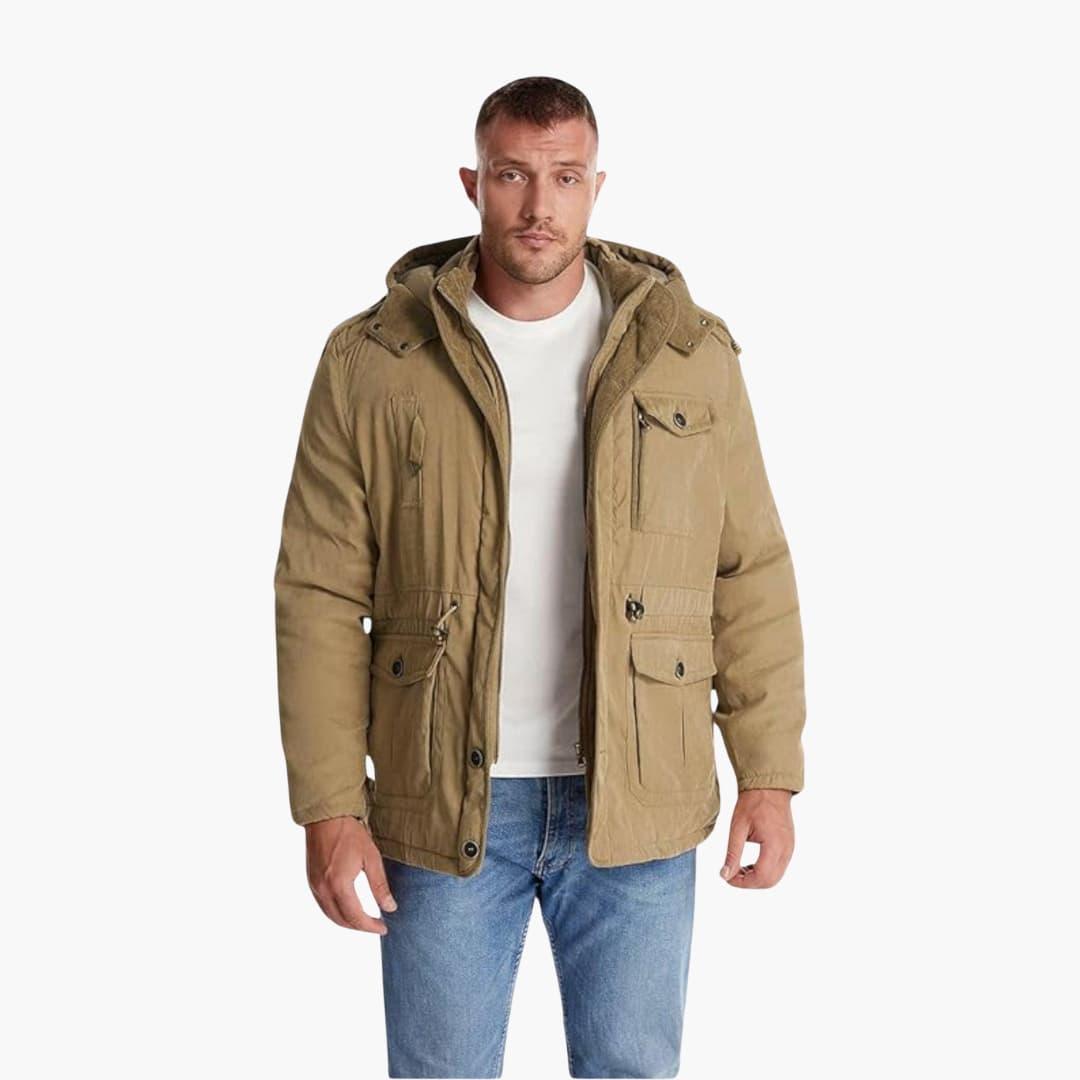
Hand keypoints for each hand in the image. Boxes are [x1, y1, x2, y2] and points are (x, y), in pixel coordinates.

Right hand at [305, 815, 397, 932]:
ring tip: (365, 920)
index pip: (356, 917)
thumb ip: (380, 885)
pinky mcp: (311, 881)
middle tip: (377, 925)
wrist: (325, 817)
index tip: (384, 928)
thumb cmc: (349, 833)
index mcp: (339, 885)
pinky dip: (336, 913)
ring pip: (330, 916)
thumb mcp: (371, 857)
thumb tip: (390, 908)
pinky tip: (348, 908)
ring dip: (347, 922)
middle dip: (360, 927)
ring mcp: (314, 886)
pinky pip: (323, 906)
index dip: (371, 926)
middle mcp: (323, 890)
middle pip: (342, 921)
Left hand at [720, 788, 794, 887]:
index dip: (742, 882)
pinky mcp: (789, 846)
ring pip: (775, 877)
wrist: (769, 787)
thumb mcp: (737, 827)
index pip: (761, 877)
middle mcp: (786, 850)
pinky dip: (764, 871)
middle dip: (749, 883)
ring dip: (757, 878)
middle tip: (731, 874)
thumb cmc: (752, 803)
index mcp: (775, 845)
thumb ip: (732, 854)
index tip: (727, 877)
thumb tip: (724, 875)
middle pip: (770, 881)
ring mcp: (790, 849)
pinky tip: (750, 864)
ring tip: (739, 868)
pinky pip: (779, 868)